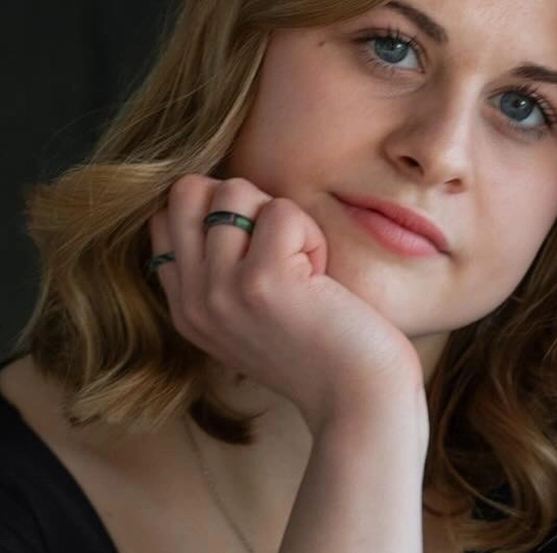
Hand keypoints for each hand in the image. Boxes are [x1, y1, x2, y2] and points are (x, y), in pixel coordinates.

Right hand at [149, 175, 425, 434]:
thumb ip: (220, 269)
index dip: (217, 211)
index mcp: (185, 307)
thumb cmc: (318, 347)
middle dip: (242, 200)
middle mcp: (193, 300)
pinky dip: (310, 232)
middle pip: (188, 191)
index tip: (258, 246)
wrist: (357, 399)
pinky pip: (282, 210)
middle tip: (278, 243)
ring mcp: (222, 290)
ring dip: (282, 217)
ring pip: (235, 191)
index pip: (165, 217)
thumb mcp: (247, 314)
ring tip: (302, 263)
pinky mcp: (263, 280)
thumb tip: (221, 195)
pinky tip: (320, 276)